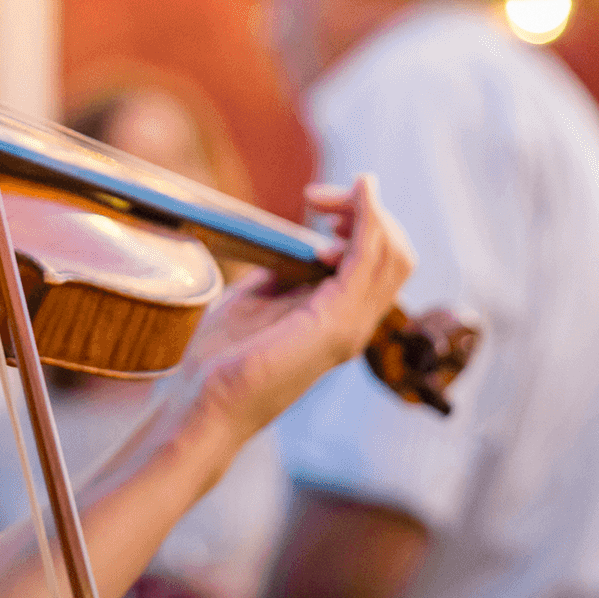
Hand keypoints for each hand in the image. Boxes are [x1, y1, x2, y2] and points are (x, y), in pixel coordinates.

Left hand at [181, 174, 414, 444]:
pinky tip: (356, 196)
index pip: (381, 263)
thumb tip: (300, 243)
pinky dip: (368, 219)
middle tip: (319, 198)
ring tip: (325, 199)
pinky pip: (369, 259)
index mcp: (340, 321)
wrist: (203, 401)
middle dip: (367, 212)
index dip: (362, 222)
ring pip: (393, 255)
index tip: (320, 203)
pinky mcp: (335, 323)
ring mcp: (351, 326)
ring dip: (365, 211)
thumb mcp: (259, 298)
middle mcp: (356, 325)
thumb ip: (287, 273)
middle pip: (395, 255)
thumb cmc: (221, 357)